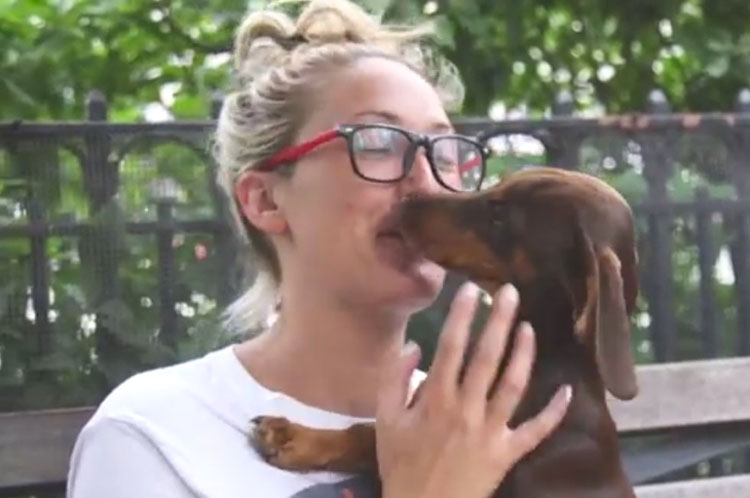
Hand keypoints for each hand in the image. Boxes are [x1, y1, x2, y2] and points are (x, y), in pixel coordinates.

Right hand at [376, 283, 570, 497]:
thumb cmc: (401, 464)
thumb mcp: (385, 421)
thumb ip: (394, 380)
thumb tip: (415, 346)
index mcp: (435, 399)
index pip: (451, 347)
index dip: (461, 315)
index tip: (470, 289)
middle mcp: (467, 409)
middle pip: (487, 357)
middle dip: (499, 321)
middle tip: (510, 292)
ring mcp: (491, 431)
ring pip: (514, 385)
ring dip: (524, 354)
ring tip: (530, 327)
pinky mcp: (507, 452)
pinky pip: (535, 431)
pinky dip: (553, 412)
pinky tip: (568, 390)